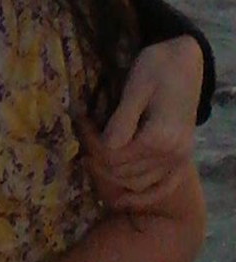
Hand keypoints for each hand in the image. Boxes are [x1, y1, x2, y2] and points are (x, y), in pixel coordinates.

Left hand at [96, 35, 201, 209]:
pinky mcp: (181, 159)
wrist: (185, 61)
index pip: (111, 154)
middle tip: (81, 135)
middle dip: (95, 156)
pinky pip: (162, 189)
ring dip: (111, 175)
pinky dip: (142, 197)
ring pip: (135, 183)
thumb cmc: (157, 68)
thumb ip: (121, 121)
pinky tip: (122, 200)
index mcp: (159, 137)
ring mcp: (178, 160)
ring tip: (91, 155)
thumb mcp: (135, 89)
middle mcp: (171, 155)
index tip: (78, 121)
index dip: (89, 141)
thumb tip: (104, 145)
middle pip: (120, 171)